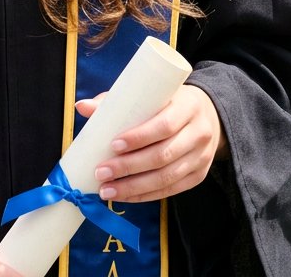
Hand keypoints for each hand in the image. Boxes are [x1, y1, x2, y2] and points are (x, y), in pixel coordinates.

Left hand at [76, 83, 226, 204]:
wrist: (209, 115)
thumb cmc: (170, 101)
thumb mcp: (152, 94)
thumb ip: (117, 100)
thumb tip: (81, 106)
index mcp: (187, 107)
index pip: (164, 125)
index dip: (139, 137)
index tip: (113, 144)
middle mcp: (198, 134)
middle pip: (163, 156)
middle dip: (129, 167)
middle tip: (101, 173)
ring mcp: (201, 158)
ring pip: (166, 178)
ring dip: (134, 187)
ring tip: (107, 190)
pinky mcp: (198, 176)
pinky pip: (171, 190)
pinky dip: (146, 195)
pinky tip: (126, 196)